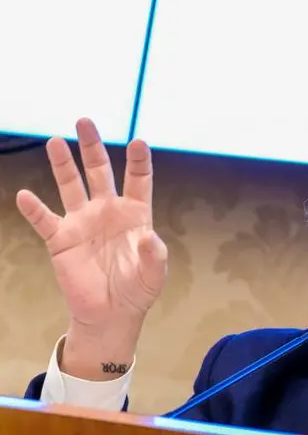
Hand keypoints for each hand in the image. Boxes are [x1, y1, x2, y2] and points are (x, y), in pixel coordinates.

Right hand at [16, 118, 166, 380]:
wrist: (112, 314)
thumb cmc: (138, 288)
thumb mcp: (155, 273)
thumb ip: (154, 254)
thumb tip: (150, 238)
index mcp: (136, 213)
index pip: (138, 179)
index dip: (138, 160)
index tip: (138, 141)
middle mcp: (108, 211)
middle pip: (99, 171)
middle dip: (92, 147)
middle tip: (85, 120)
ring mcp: (83, 222)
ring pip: (71, 186)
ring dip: (63, 165)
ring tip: (55, 141)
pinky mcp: (61, 240)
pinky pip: (45, 220)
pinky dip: (35, 209)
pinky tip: (26, 195)